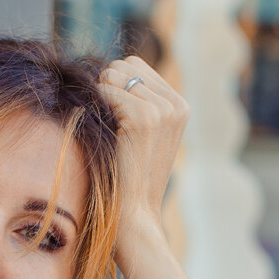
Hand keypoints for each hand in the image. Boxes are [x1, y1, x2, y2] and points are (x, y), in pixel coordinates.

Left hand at [97, 56, 188, 270]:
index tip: (114, 118)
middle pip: (124, 64)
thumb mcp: (141, 134)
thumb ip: (136, 101)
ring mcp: (163, 110)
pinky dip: (98, 107)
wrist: (134, 214)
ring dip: (101, 98)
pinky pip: (106, 91)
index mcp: (179, 105)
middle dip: (107, 87)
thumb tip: (108, 69)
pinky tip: (106, 134)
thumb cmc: (129, 178)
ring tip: (109, 130)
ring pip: (114, 74)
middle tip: (108, 124)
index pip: (135, 65)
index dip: (114, 85)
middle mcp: (176, 104)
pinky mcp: (145, 118)